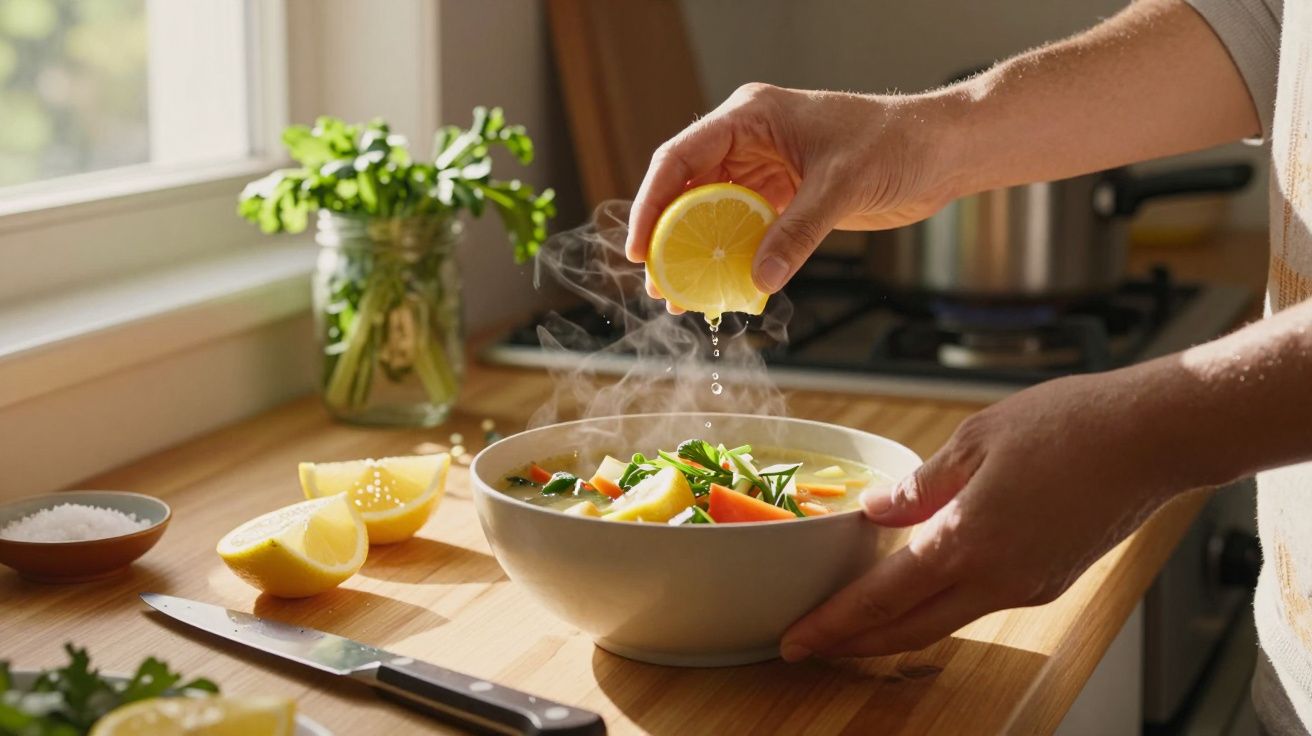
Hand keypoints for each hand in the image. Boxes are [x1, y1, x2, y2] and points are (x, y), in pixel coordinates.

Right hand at [624, 83, 961, 304]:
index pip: (680, 158)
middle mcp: (749, 140)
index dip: (651, 203)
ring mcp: (765, 169)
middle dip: (668, 237)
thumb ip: (798, 232)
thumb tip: (759, 278)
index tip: (638, 247)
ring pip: (711, 213)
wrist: (942, 151)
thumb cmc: (897, 143)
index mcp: (751, 117)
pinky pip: (744, 229)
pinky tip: (722, 289)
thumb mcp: (842, 186)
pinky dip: (731, 257)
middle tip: (656, 281)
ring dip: (696, 253)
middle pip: (687, 189)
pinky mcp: (784, 196)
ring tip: (679, 296)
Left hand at [780, 367, 1199, 660]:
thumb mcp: (975, 441)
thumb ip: (920, 486)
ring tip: (853, 618)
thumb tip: (874, 511)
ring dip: (895, 627)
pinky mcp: (1050, 580)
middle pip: (909, 631)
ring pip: (945, 621)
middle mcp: (998, 580)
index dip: (834, 624)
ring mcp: (1028, 587)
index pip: (882, 600)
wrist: (1155, 437)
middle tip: (808, 644)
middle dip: (853, 644)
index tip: (795, 638)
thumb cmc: (1069, 426)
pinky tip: (918, 585)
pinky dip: (938, 604)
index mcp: (968, 543)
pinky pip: (979, 602)